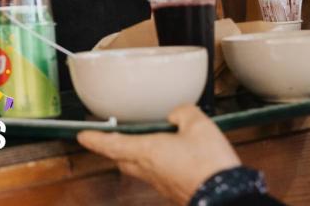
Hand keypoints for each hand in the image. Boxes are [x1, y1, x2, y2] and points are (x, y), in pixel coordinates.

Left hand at [77, 105, 239, 202]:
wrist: (227, 197)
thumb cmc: (210, 163)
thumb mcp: (198, 124)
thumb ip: (183, 112)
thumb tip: (176, 113)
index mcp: (147, 151)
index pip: (112, 144)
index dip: (95, 139)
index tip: (82, 135)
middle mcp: (149, 170)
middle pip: (121, 159)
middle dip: (112, 149)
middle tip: (107, 138)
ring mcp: (160, 183)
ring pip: (138, 168)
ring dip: (132, 156)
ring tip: (138, 143)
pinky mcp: (173, 190)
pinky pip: (155, 175)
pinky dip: (153, 164)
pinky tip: (167, 156)